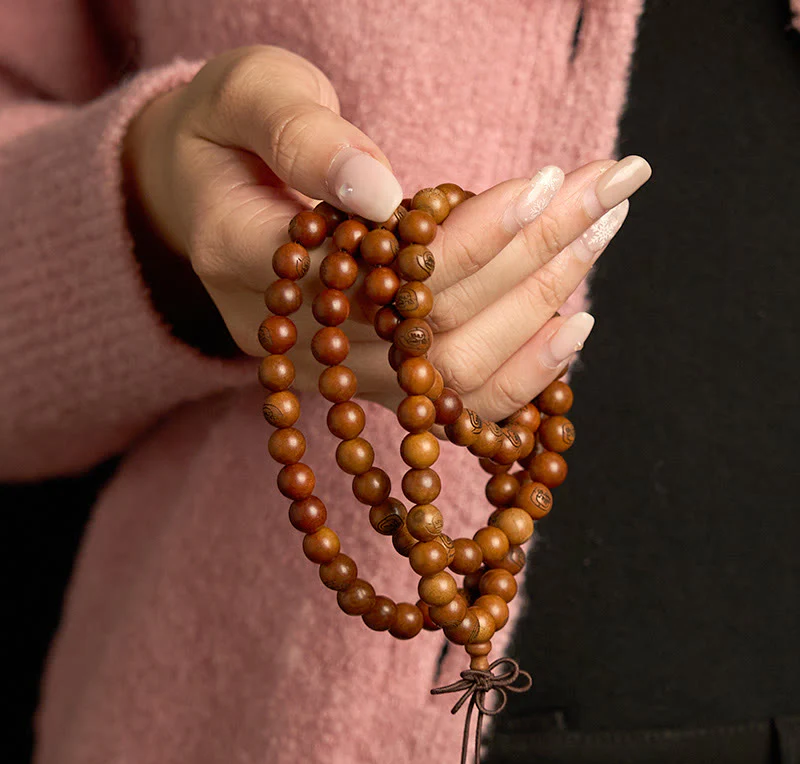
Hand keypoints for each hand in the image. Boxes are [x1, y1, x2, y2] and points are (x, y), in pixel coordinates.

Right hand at [125, 45, 650, 420]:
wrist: (204, 202)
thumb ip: (300, 135)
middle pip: (432, 324)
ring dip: (541, 302)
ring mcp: (336, 372)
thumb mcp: (243, 96)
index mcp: (246, 259)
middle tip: (614, 186)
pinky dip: (520, 374)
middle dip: (534, 253)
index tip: (549, 181)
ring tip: (605, 229)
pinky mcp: (372, 381)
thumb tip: (377, 190)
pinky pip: (451, 404)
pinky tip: (574, 324)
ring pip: (452, 371)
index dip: (470, 235)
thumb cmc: (226, 134)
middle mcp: (296, 338)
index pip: (378, 270)